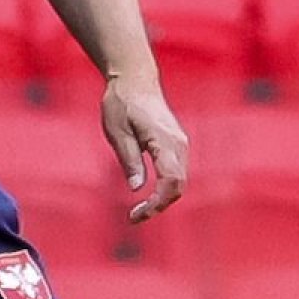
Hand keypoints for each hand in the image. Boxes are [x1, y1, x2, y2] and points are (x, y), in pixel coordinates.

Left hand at [101, 75, 188, 223]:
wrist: (135, 80)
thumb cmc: (122, 103)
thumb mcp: (117, 132)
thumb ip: (129, 160)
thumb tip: (136, 188)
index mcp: (165, 141)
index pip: (170, 182)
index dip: (156, 204)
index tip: (137, 215)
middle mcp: (179, 144)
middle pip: (178, 186)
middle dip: (159, 206)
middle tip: (134, 218)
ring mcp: (180, 144)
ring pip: (179, 181)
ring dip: (162, 199)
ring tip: (138, 211)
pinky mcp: (176, 145)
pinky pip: (176, 172)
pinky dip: (165, 188)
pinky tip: (148, 196)